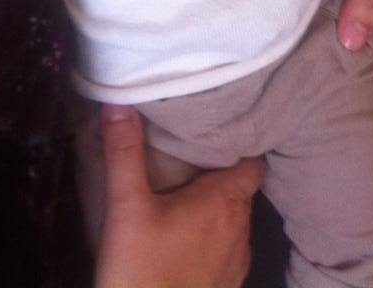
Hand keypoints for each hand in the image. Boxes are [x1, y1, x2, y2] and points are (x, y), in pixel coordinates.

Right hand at [95, 105, 262, 287]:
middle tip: (194, 150)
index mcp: (224, 203)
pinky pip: (226, 248)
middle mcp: (240, 231)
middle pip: (242, 188)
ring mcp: (235, 265)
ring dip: (216, 204)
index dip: (242, 143)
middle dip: (221, 169)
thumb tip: (119, 102)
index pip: (254, 163)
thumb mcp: (126, 206)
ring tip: (189, 187)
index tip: (222, 127)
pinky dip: (212, 234)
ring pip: (234, 219)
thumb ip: (124, 152)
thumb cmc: (141, 271)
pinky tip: (185, 233)